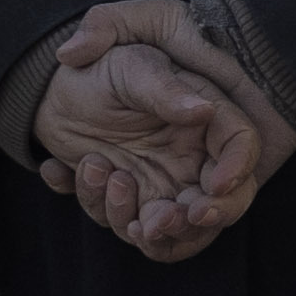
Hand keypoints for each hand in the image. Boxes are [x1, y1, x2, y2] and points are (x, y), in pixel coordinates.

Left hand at [21, 0, 292, 262]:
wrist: (54, 92)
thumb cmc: (103, 70)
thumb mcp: (133, 68)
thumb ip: (166, 89)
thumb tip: (203, 110)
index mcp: (206, 119)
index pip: (241, 144)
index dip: (238, 168)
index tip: (215, 186)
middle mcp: (194, 157)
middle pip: (223, 202)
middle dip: (197, 219)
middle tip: (159, 220)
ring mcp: (164, 185)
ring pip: (177, 227)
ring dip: (144, 222)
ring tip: (109, 177)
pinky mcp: (134, 203)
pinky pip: (131, 227)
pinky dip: (104, 211)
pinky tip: (76, 170)